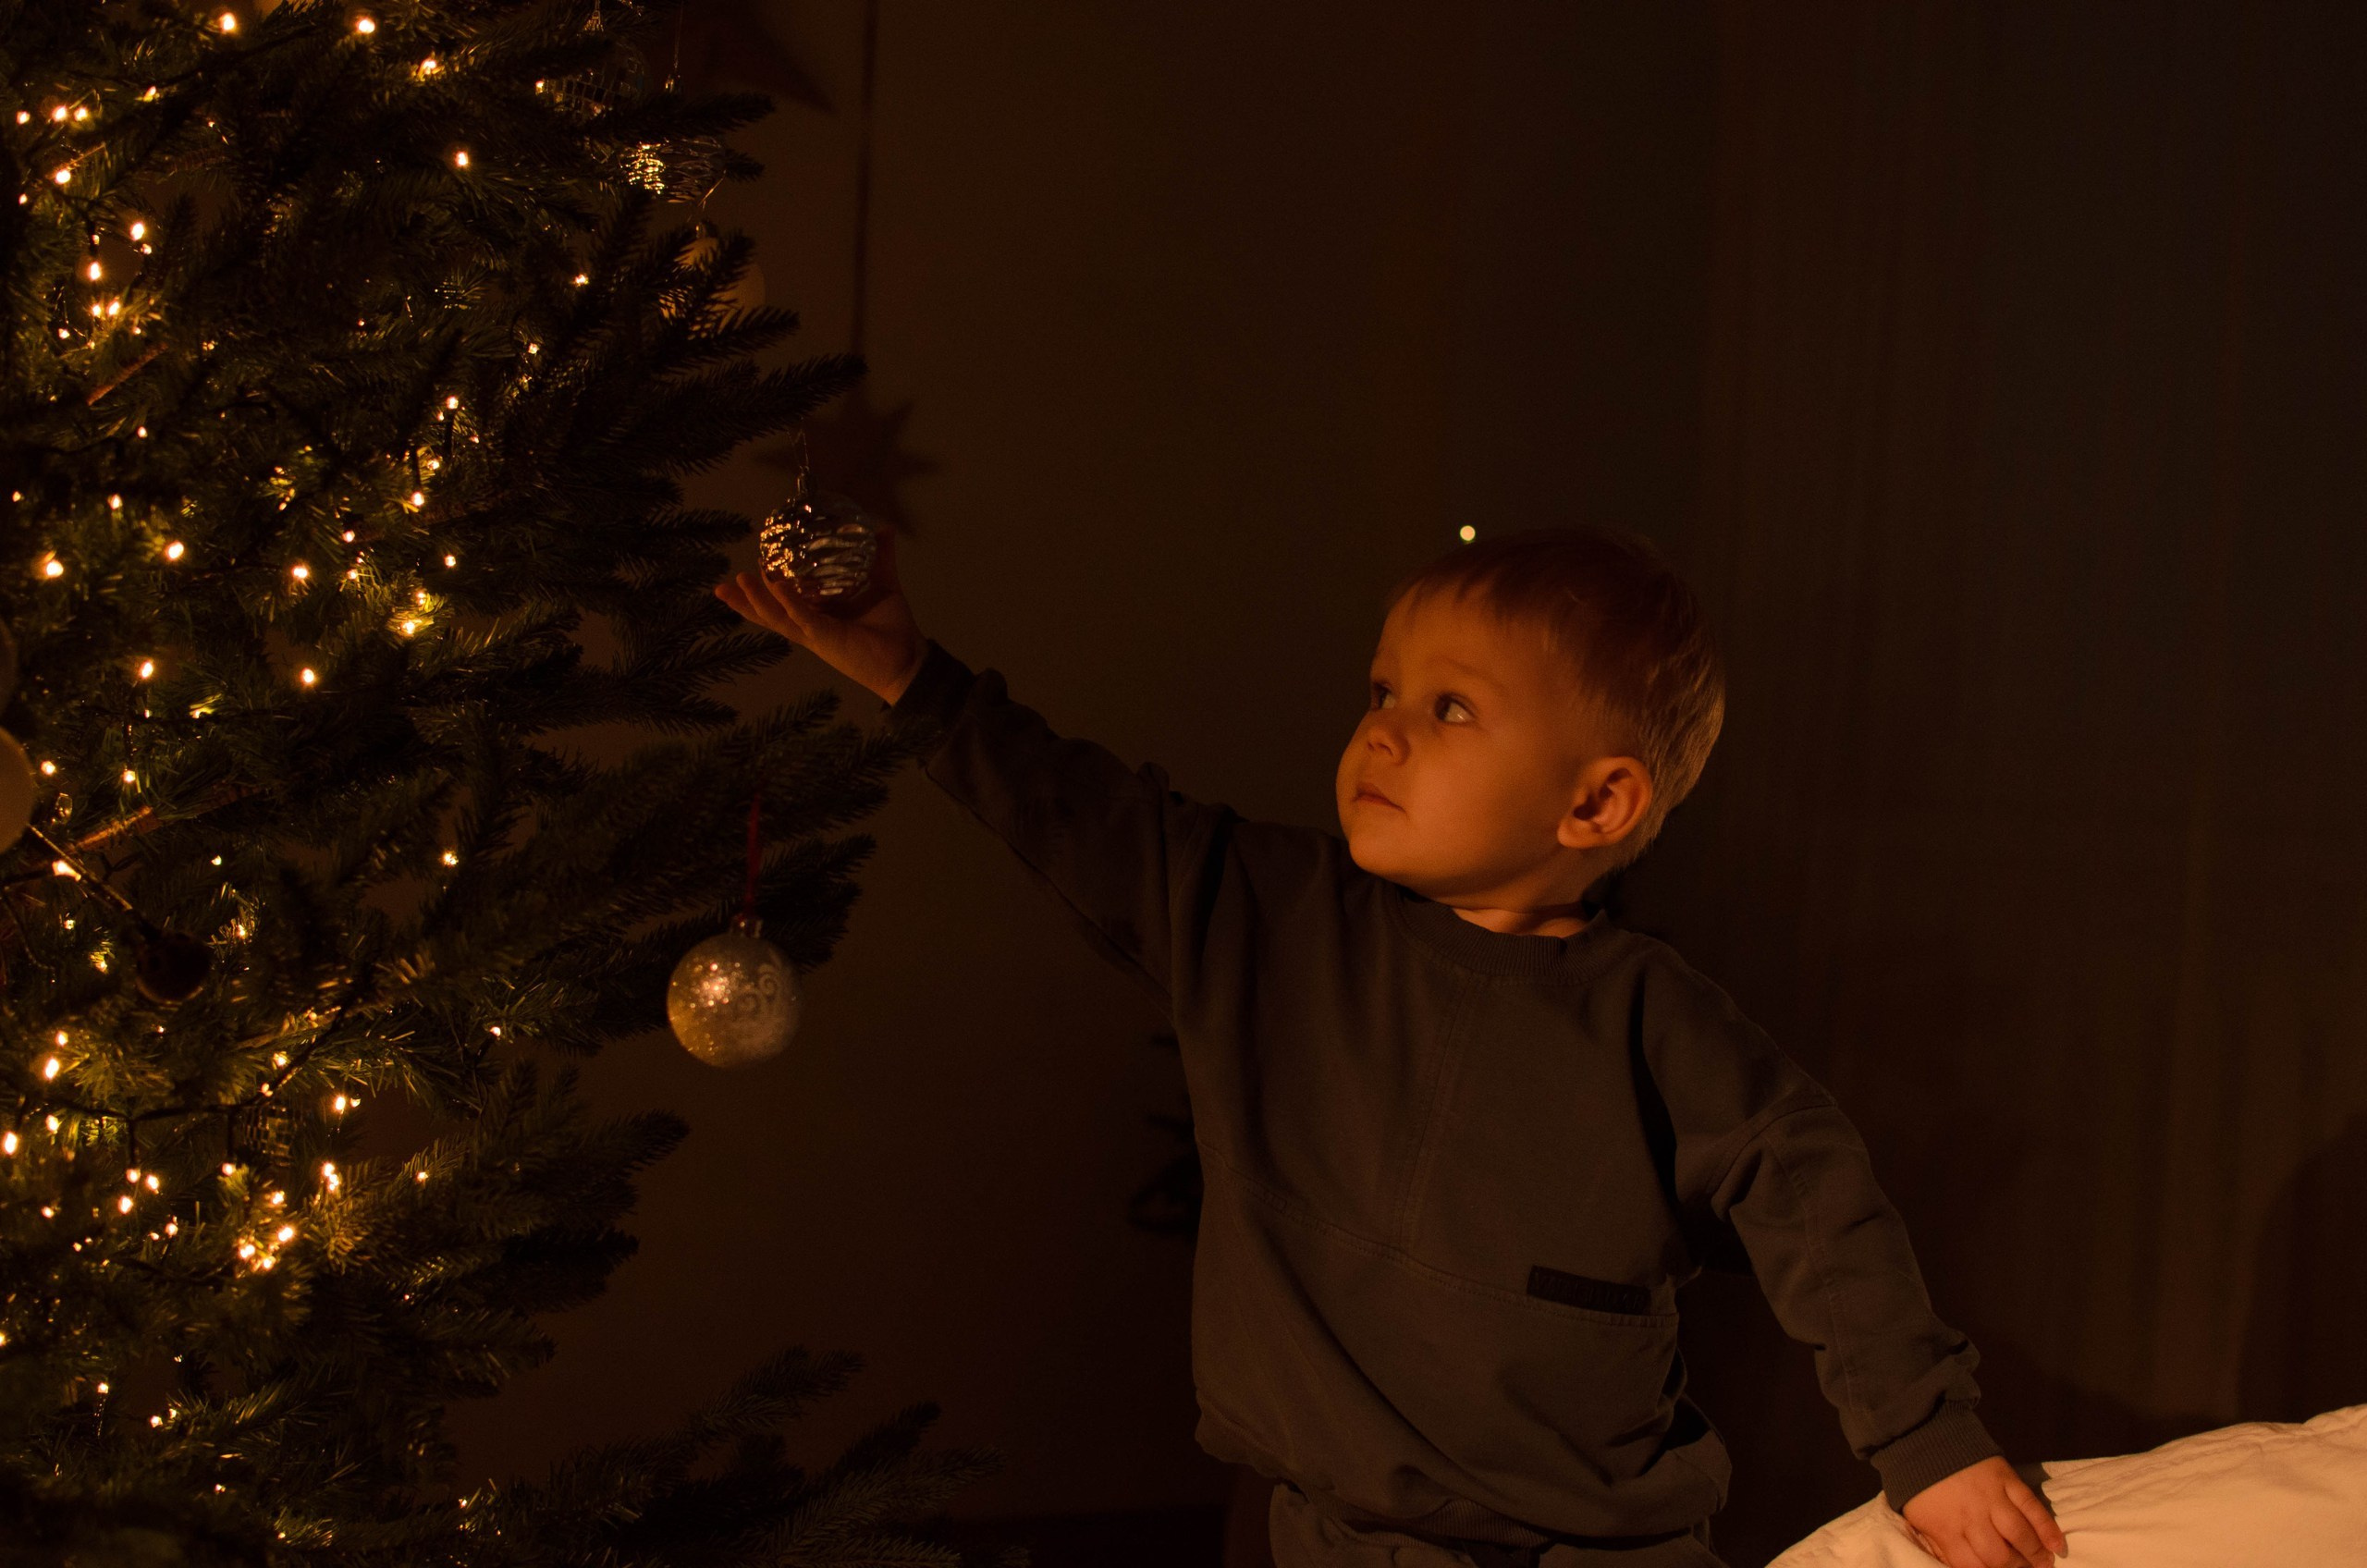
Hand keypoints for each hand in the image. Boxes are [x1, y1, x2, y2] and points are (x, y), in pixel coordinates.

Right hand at [715, 520, 926, 704]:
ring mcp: (815, 634)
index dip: (759, 593)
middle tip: (720, 587)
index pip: (782, 604)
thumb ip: (880, 559)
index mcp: (818, 615)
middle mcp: (810, 626)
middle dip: (743, 602)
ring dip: (756, 599)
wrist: (910, 660)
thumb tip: (882, 528)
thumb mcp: (883, 586)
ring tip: (737, 580)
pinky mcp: (826, 638)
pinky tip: (775, 586)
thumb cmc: (893, 629)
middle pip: (768, 614)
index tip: (740, 576)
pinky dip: (788, 602)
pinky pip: (801, 618)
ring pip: (776, 616)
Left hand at [1900, 1456, 2067, 1567]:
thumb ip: (1941, 1546)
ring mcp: (1991, 1498)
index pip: (1971, 1566)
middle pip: (1999, 1556)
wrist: (1924, 1440)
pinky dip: (2047, 1528)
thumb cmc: (1921, 1487)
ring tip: (2044, 1564)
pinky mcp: (2007, 1479)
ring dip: (2035, 1555)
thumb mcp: (1921, 1520)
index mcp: (1946, 1529)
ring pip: (2020, 1534)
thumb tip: (1960, 1566)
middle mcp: (1971, 1517)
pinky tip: (2057, 1545)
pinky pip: (2032, 1507)